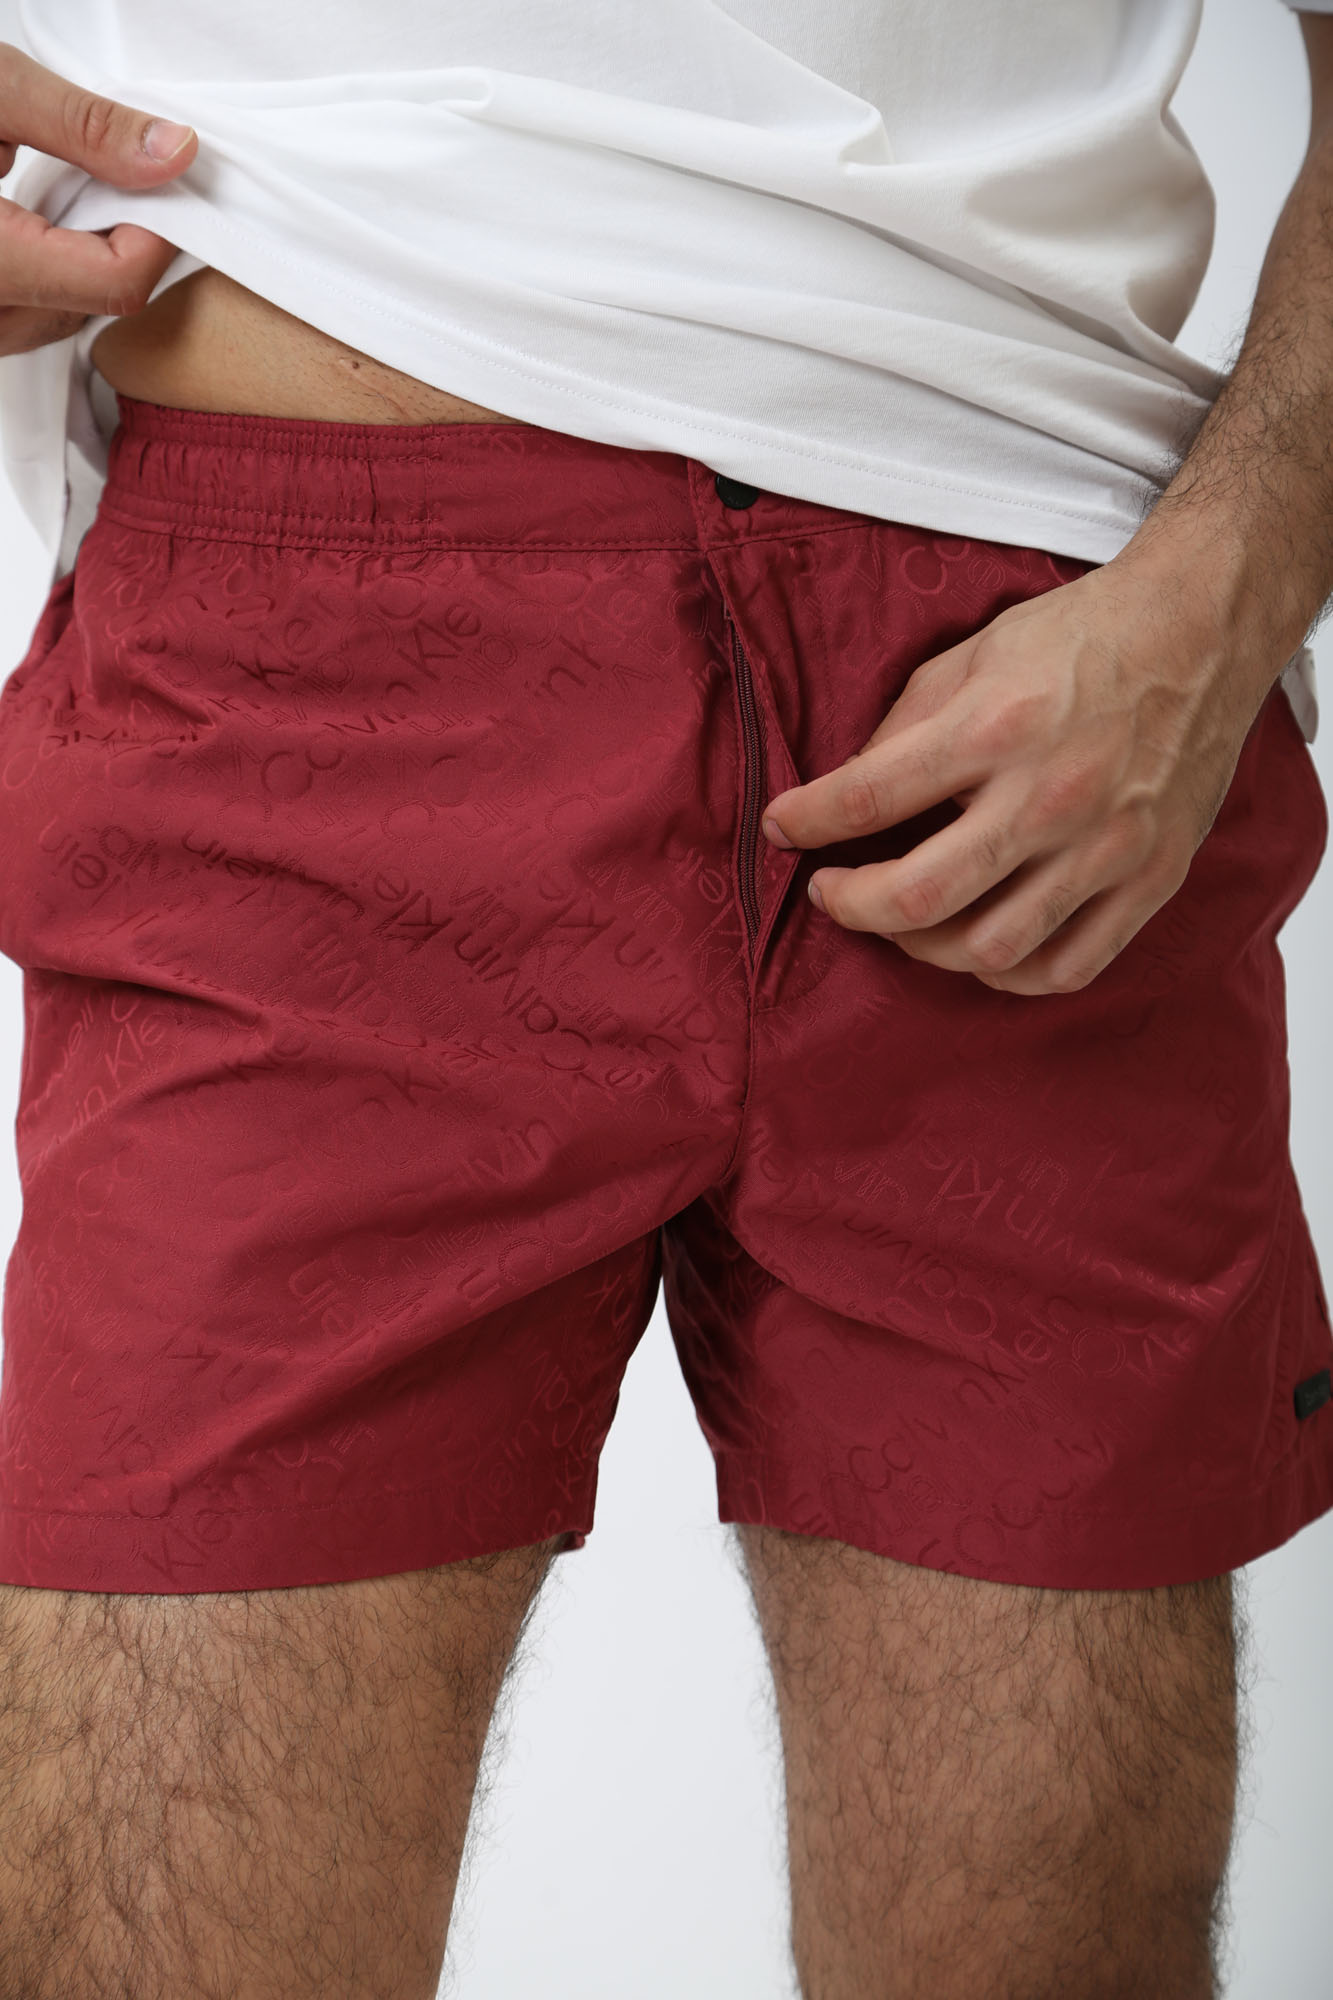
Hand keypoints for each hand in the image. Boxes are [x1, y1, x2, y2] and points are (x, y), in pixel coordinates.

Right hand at [0, 42, 195, 357]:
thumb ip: (83, 127)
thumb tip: (173, 154)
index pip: (116, 282)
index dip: (154, 231)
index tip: (160, 182)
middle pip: (94, 307)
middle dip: (116, 243)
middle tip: (104, 175)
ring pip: (62, 319)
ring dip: (79, 264)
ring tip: (52, 192)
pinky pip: (24, 318)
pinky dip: (42, 275)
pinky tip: (24, 223)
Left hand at [760, 558, 1278, 996]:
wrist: (1201, 630)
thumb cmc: (1081, 637)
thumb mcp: (972, 654)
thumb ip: (905, 725)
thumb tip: (848, 789)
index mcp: (996, 727)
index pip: (869, 796)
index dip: (807, 822)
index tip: (783, 829)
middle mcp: (1049, 796)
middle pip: (922, 897)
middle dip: (853, 906)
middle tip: (832, 893)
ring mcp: (1105, 847)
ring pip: (991, 948)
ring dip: (924, 947)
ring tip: (903, 920)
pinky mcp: (1149, 878)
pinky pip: (1069, 966)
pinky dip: (1009, 974)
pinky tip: (979, 948)